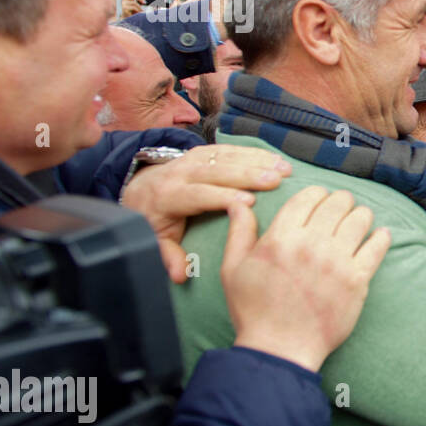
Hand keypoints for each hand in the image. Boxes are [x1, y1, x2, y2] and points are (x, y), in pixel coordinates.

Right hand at [116, 0, 143, 21]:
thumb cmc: (131, 14)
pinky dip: (136, 10)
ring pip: (134, 3)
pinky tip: (137, 13)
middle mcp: (125, 0)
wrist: (125, 19)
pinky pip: (132, 8)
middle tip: (145, 2)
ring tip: (141, 11)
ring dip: (139, 8)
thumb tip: (154, 8)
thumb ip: (141, 7)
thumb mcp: (137, 9)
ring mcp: (124, 4)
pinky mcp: (124, 8)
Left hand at [120, 145, 291, 282]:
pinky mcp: (204, 151)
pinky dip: (255, 153)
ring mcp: (193, 158)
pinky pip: (230, 149)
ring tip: (284, 169)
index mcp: (169, 196)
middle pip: (216, 170)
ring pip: (226, 156)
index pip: (198, 194)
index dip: (223, 196)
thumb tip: (180, 276)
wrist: (141, 188)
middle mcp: (180, 173)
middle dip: (248, 174)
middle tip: (276, 180)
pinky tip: (276, 158)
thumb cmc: (156, 218)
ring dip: (258, 160)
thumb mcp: (156, 239)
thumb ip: (168, 256)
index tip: (249, 203)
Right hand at [224, 187, 390, 372]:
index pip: (308, 197)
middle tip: (342, 208)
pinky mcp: (357, 280)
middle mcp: (310, 245)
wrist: (280, 349)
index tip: (320, 199)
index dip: (317, 193)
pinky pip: (377, 247)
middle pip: (337, 203)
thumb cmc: (254, 311)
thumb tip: (240, 202)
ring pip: (360, 219)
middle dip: (341, 201)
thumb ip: (239, 232)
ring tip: (358, 221)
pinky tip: (380, 235)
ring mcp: (337, 262)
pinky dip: (381, 237)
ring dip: (361, 216)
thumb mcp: (233, 269)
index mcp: (280, 238)